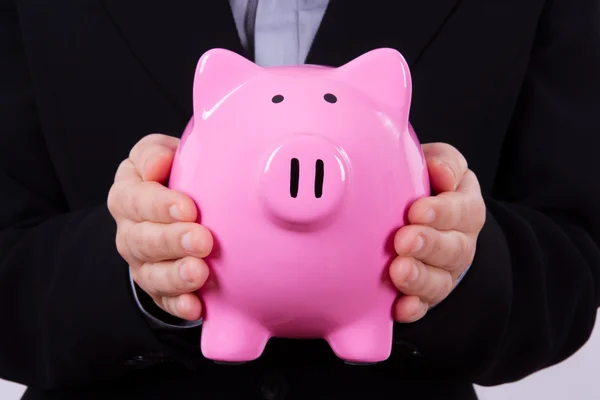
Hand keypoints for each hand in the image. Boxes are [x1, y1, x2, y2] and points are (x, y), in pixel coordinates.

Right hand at [107, 134, 212, 320]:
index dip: (159, 205)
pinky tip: (196, 307)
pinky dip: (180, 306)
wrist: (174, 210)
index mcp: (128, 195)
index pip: (135, 200)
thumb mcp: (161, 155)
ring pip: (151, 275)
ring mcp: (143, 263)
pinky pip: (165, 302)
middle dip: (172, 241)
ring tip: (199, 273)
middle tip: (202, 240)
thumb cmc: (172, 176)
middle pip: (142, 241)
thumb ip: (156, 153)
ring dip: (176, 276)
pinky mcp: (159, 289)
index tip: (188, 207)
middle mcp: (130, 232)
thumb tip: (158, 163)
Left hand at [390, 143, 485, 322]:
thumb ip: (442, 162)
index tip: (417, 210)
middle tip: (404, 240)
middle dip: (429, 245)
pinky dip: (413, 308)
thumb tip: (441, 171)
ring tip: (399, 271)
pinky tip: (400, 308)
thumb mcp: (436, 164)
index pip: (463, 209)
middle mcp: (459, 242)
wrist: (418, 216)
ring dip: (420, 278)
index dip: (443, 212)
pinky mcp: (426, 294)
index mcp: (464, 207)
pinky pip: (424, 306)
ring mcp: (443, 271)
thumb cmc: (423, 185)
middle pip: (454, 249)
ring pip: (440, 281)